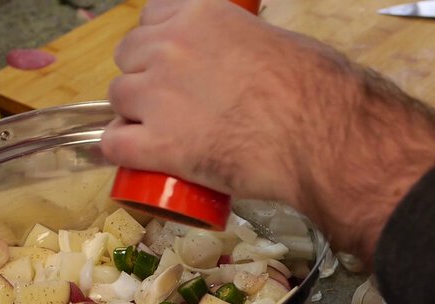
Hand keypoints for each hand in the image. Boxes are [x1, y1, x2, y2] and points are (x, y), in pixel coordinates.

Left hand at [102, 0, 434, 264]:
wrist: (321, 138)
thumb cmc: (315, 92)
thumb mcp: (273, 42)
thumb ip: (240, 42)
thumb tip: (238, 63)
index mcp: (199, 14)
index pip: (151, 17)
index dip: (157, 44)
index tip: (169, 62)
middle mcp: (170, 47)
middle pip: (128, 56)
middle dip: (144, 77)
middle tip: (170, 103)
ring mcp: (158, 95)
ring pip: (118, 99)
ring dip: (134, 115)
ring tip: (162, 134)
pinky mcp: (156, 144)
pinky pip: (113, 144)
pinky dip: (120, 153)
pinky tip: (136, 159)